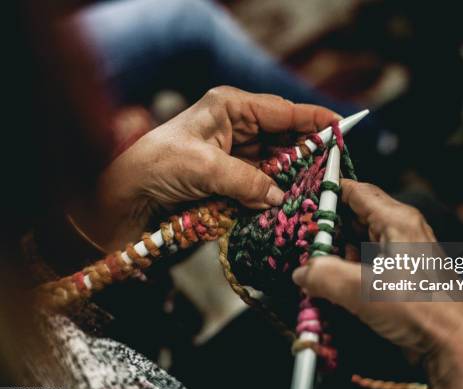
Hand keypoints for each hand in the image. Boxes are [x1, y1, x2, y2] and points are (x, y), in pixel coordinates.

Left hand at [71, 86, 339, 250]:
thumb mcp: (205, 168)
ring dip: (291, 181)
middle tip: (330, 173)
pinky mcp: (228, 184)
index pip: (283, 111)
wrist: (119, 200)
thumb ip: (248, 183)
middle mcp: (235, 130)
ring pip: (275, 168)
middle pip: (284, 140)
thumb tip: (281, 197)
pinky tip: (287, 207)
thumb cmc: (154, 167)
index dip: (314, 119)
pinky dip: (272, 199)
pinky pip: (260, 190)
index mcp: (230, 108)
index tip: (343, 129)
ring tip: (313, 194)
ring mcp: (233, 159)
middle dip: (306, 156)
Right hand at [293, 180, 462, 388]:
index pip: (356, 191)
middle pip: (357, 214)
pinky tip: (335, 280)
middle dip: (329, 224)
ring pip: (361, 238)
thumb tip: (302, 271)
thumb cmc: (422, 310)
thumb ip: (325, 276)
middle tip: (303, 236)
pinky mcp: (403, 273)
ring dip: (338, 247)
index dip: (328, 192)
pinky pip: (369, 259)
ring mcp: (404, 252)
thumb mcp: (364, 290)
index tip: (302, 199)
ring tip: (314, 259)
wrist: (454, 344)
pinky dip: (350, 264)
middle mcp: (402, 230)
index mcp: (397, 221)